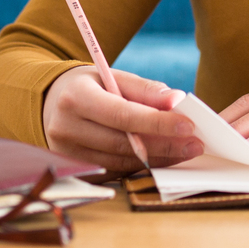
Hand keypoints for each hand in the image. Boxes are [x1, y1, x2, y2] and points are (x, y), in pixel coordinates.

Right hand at [42, 66, 205, 176]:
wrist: (53, 103)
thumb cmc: (90, 87)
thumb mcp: (113, 77)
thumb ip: (145, 89)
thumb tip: (177, 101)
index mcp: (75, 98)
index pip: (122, 114)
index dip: (157, 122)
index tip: (188, 125)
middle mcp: (66, 128)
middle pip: (123, 143)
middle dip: (164, 144)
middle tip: (195, 144)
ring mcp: (68, 154)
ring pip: (122, 161)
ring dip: (157, 158)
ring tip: (185, 151)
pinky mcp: (76, 169)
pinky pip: (116, 170)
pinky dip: (142, 165)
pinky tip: (164, 158)